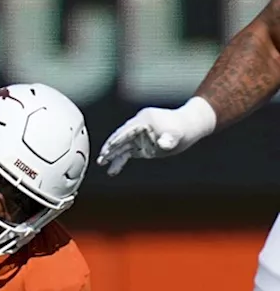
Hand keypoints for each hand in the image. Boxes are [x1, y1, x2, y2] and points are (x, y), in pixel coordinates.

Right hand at [96, 97, 216, 175]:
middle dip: (110, 148)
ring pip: (121, 146)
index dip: (117, 139)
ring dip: (112, 155)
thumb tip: (163, 145)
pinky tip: (112, 170)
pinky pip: (126, 153)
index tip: (109, 148)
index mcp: (143, 120)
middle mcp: (137, 127)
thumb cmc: (183, 128)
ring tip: (101, 163)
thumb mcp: (177, 134)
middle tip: (101, 158)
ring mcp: (137, 136)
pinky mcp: (139, 144)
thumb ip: (169, 139)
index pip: (127, 130)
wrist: (188, 126)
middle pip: (120, 137)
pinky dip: (119, 161)